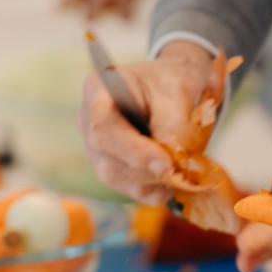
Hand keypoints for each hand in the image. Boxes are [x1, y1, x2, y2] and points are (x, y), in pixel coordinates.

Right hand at [78, 41, 213, 203]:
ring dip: (155, 180)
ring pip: (119, 180)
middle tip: (182, 167)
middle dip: (148, 170)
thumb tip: (169, 164)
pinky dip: (160, 189)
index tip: (166, 163)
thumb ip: (172, 126)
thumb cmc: (173, 81)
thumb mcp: (178, 92)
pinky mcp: (114, 168)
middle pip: (108, 162)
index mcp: (98, 91)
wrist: (176, 86)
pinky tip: (176, 174)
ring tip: (182, 165)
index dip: (134, 152)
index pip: (104, 131)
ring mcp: (98, 149)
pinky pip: (134, 190)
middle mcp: (88, 122)